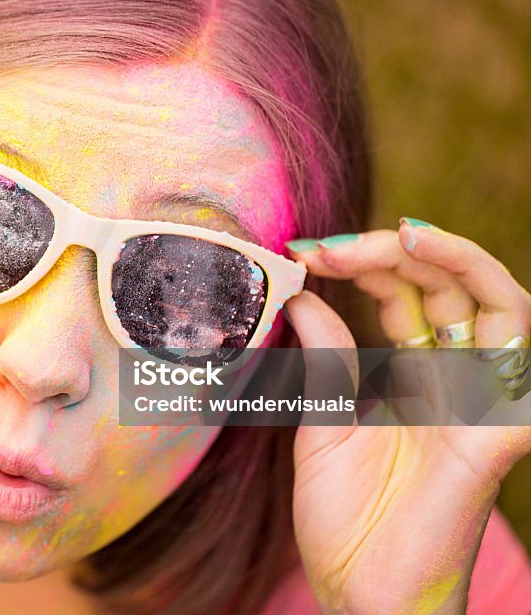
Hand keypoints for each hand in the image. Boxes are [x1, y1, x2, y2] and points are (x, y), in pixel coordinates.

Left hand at [282, 222, 530, 612]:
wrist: (359, 596)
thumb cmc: (346, 521)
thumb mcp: (323, 425)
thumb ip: (326, 361)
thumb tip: (304, 295)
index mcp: (416, 379)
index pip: (404, 295)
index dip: (361, 263)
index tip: (302, 250)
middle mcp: (456, 383)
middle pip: (450, 289)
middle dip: (395, 251)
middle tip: (330, 245)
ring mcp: (481, 406)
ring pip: (501, 307)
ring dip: (457, 261)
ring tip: (403, 233)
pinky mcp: (495, 438)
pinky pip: (519, 372)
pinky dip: (503, 315)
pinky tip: (449, 273)